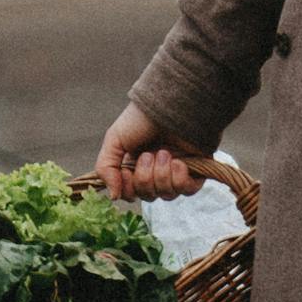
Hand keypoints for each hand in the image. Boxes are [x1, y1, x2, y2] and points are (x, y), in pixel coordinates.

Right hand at [93, 103, 207, 201]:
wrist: (170, 104)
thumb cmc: (142, 119)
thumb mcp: (114, 140)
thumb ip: (106, 168)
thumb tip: (113, 197)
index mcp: (136, 166)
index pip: (131, 194)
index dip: (128, 189)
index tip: (126, 171)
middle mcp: (157, 172)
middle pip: (148, 196)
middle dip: (145, 178)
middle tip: (148, 155)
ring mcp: (176, 172)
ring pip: (166, 195)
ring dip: (162, 175)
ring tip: (164, 152)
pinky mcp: (196, 171)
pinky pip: (187, 191)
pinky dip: (180, 179)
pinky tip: (179, 162)